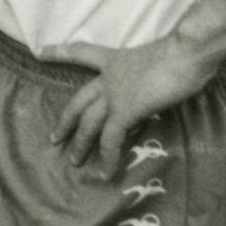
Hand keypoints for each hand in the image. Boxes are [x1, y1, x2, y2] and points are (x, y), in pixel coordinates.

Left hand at [44, 33, 217, 175]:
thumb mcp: (160, 60)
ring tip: (74, 163)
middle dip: (65, 121)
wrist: (187, 52)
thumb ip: (152, 74)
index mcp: (115, 60)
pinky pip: (111, 139)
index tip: (39, 52)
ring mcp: (114, 95)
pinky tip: (105, 173)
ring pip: (88, 123)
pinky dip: (108, 158)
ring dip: (81, 144)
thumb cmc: (182, 52)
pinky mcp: (125, 110)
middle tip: (54, 138)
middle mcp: (109, 77)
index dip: (59, 52)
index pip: (80, 53)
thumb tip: (161, 85)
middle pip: (79, 101)